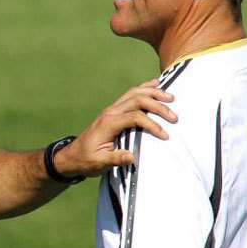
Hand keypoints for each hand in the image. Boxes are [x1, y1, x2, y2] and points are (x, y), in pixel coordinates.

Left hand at [54, 79, 175, 176]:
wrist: (72, 156)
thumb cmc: (86, 160)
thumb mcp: (99, 163)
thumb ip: (115, 159)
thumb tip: (132, 156)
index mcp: (108, 123)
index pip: (135, 117)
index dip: (152, 124)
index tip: (165, 135)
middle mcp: (110, 112)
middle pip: (137, 100)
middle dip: (157, 106)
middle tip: (174, 116)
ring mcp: (111, 109)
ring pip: (134, 93)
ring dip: (153, 93)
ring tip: (171, 97)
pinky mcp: (114, 110)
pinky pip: (130, 94)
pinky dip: (144, 88)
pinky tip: (156, 85)